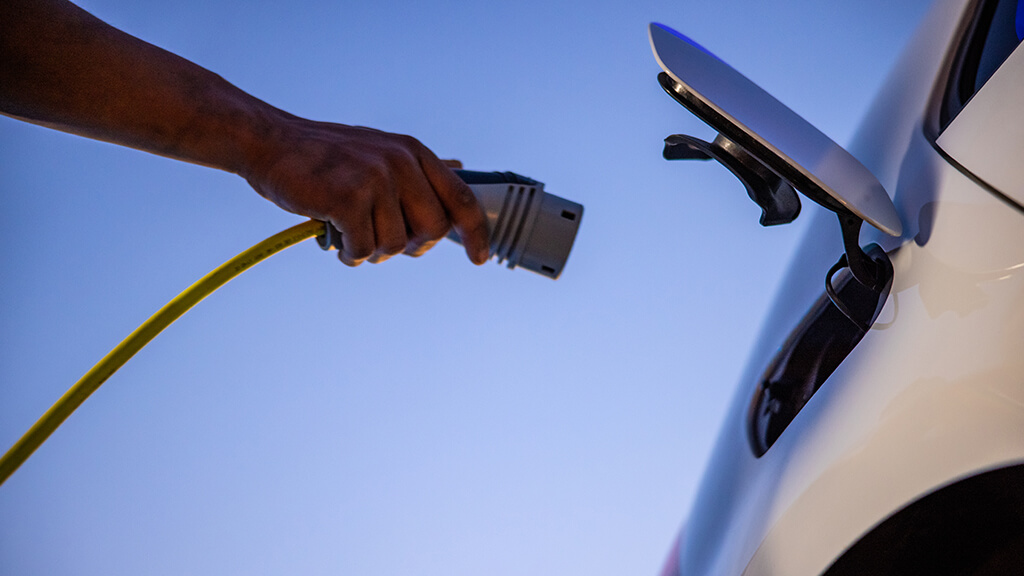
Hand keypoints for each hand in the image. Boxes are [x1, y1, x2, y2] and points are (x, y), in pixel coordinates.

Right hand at [241, 116, 489, 266]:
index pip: (461, 199)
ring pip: (394, 245)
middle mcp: (401, 162)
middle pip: (432, 231)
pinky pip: (364, 250)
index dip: (476, 233)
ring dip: (370, 250)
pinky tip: (334, 237)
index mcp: (413, 152)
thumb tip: (460, 166)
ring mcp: (376, 178)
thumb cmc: (324, 155)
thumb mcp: (379, 150)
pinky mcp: (349, 198)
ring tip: (348, 232)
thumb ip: (417, 168)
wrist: (268, 143)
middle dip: (408, 246)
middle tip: (379, 240)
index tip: (479, 259)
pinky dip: (349, 253)